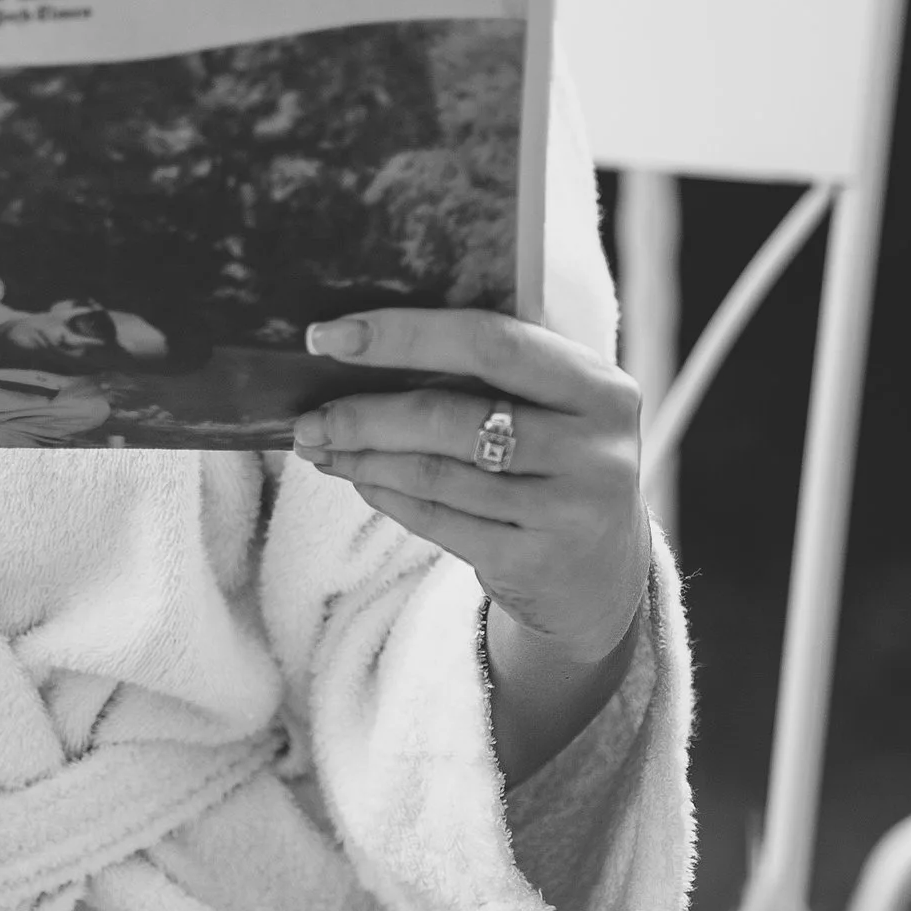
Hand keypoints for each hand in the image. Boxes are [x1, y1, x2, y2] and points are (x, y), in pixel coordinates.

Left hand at [289, 308, 650, 664]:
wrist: (604, 575)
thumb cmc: (557, 464)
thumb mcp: (554, 408)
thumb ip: (491, 370)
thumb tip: (366, 338)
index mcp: (598, 387)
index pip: (491, 342)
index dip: (404, 335)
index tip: (332, 336)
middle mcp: (593, 448)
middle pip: (450, 416)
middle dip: (365, 413)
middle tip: (306, 414)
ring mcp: (568, 511)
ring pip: (434, 473)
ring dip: (362, 457)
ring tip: (318, 444)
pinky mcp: (533, 561)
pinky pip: (438, 520)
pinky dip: (387, 494)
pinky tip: (358, 477)